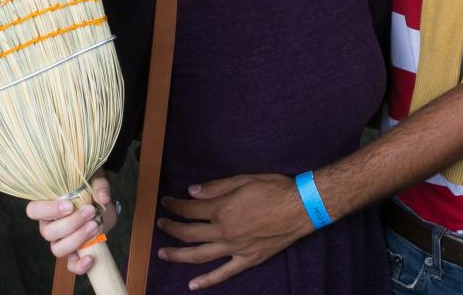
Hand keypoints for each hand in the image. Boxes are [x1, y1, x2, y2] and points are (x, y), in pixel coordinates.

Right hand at [26, 171, 117, 275]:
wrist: (102, 201)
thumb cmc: (92, 188)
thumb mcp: (96, 180)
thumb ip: (99, 186)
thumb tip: (103, 198)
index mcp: (48, 206)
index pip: (34, 210)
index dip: (48, 210)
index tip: (69, 206)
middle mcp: (50, 226)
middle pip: (48, 233)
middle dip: (71, 223)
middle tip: (90, 211)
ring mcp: (61, 241)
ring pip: (57, 249)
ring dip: (77, 239)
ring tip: (95, 226)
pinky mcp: (74, 252)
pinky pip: (71, 265)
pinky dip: (79, 266)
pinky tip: (90, 258)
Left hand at [157, 173, 315, 288]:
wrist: (301, 207)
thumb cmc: (275, 188)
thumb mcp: (244, 179)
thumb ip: (216, 187)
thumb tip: (192, 191)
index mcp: (222, 209)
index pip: (190, 209)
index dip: (174, 205)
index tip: (166, 203)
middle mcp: (224, 231)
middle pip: (189, 233)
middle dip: (171, 228)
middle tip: (161, 224)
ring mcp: (235, 248)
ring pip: (199, 255)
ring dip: (178, 255)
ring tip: (163, 254)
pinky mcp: (247, 259)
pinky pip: (223, 273)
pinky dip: (207, 281)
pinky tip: (192, 285)